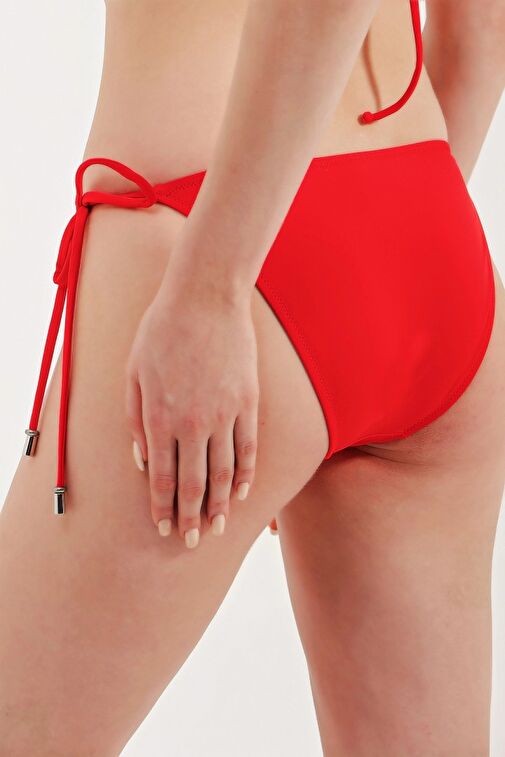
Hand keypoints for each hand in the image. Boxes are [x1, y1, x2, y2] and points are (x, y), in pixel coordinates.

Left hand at [125, 274, 258, 547]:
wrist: (205, 298)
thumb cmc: (162, 331)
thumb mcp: (133, 373)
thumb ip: (135, 419)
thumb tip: (140, 460)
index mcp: (160, 417)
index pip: (160, 476)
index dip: (162, 507)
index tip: (163, 529)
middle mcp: (193, 423)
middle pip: (193, 483)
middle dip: (191, 517)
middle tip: (192, 542)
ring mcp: (225, 414)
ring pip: (224, 472)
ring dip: (220, 505)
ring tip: (219, 527)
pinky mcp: (248, 402)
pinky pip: (249, 448)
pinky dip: (246, 475)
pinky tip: (243, 493)